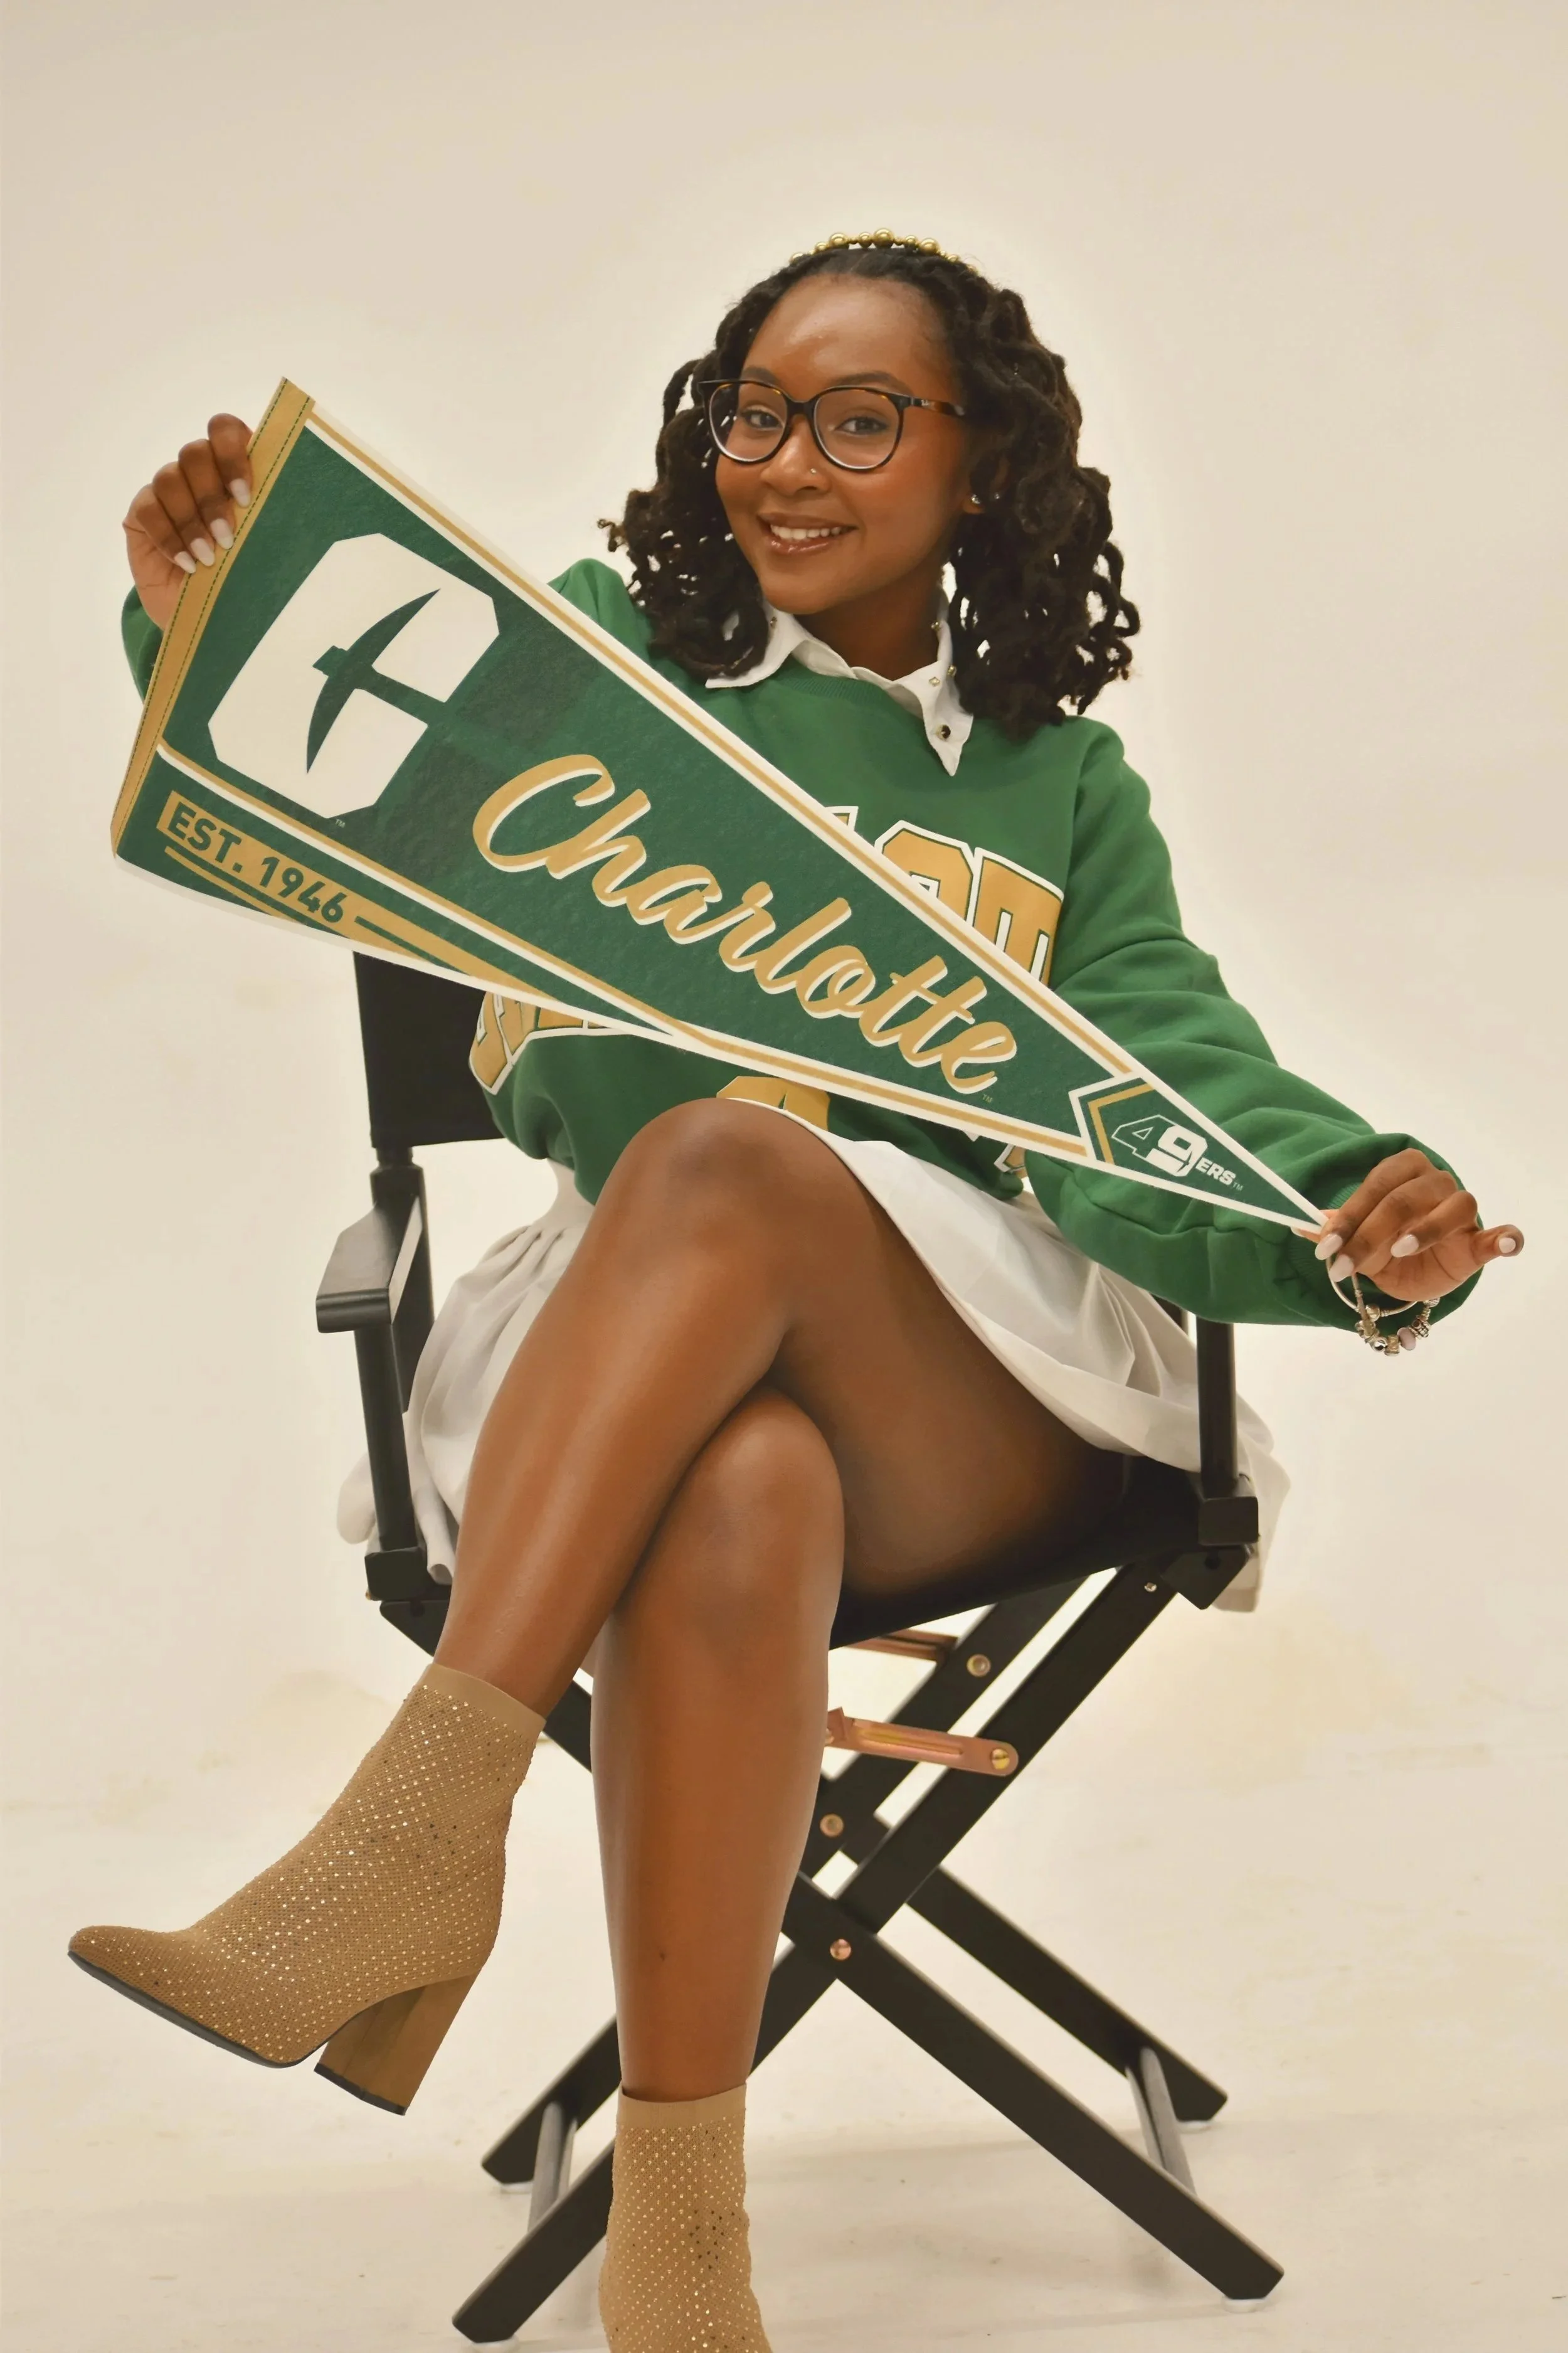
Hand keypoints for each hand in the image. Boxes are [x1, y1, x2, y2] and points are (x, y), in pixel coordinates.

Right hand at [124, 414, 252, 629]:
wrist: (212, 619)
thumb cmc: (247, 579)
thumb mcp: (266, 547)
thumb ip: (269, 513)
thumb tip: (287, 497)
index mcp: (233, 469)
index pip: (225, 430)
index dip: (232, 455)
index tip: (246, 497)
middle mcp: (198, 472)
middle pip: (194, 452)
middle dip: (211, 496)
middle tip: (228, 537)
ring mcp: (167, 491)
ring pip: (169, 479)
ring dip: (191, 521)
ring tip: (209, 558)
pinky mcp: (142, 513)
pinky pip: (147, 509)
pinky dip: (168, 537)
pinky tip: (186, 564)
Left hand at [1311, 1147, 1522, 1303]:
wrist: (1418, 1272)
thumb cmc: (1386, 1246)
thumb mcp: (1356, 1241)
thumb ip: (1334, 1230)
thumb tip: (1297, 1223)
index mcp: (1401, 1172)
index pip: (1375, 1188)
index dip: (1348, 1217)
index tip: (1324, 1249)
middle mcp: (1435, 1182)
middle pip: (1404, 1199)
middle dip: (1369, 1234)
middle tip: (1343, 1266)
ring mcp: (1461, 1210)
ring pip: (1452, 1207)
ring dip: (1427, 1229)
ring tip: (1400, 1249)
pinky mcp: (1480, 1240)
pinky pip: (1498, 1235)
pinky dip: (1506, 1238)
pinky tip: (1506, 1244)